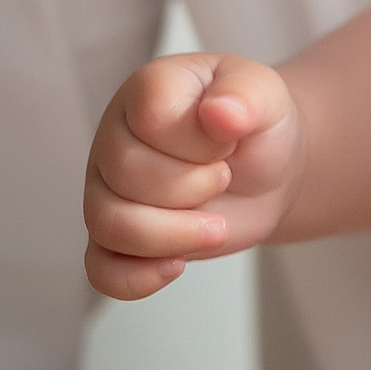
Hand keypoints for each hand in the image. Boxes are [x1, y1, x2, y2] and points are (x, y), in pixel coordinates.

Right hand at [83, 54, 305, 298]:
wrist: (269, 168)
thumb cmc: (257, 124)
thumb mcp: (266, 95)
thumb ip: (246, 95)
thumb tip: (220, 113)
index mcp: (148, 92)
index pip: (151, 116)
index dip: (198, 139)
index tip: (227, 138)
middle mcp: (116, 139)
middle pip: (127, 176)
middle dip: (193, 187)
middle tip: (225, 176)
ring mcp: (109, 191)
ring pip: (110, 225)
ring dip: (173, 235)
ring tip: (217, 227)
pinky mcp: (118, 238)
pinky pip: (101, 270)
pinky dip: (137, 278)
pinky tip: (176, 267)